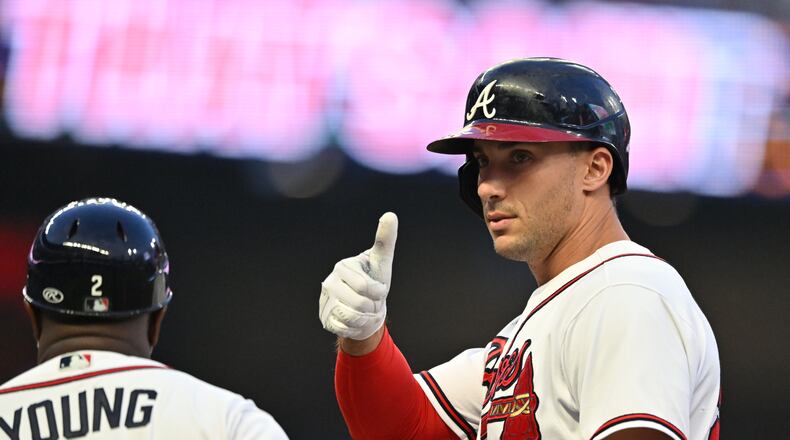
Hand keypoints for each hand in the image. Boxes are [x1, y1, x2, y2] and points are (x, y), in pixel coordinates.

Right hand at [319, 212, 397, 340]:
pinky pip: (345, 328)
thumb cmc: (375, 281)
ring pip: (352, 317)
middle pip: (360, 304)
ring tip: (364, 310)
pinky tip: (355, 319)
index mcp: (343, 267)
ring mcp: (325, 300)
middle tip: (371, 301)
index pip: (366, 288)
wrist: (367, 308)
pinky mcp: (325, 318)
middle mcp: (330, 282)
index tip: (378, 289)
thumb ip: (385, 239)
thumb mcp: (382, 262)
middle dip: (372, 306)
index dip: (378, 292)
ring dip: (365, 317)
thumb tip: (390, 215)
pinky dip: (356, 327)